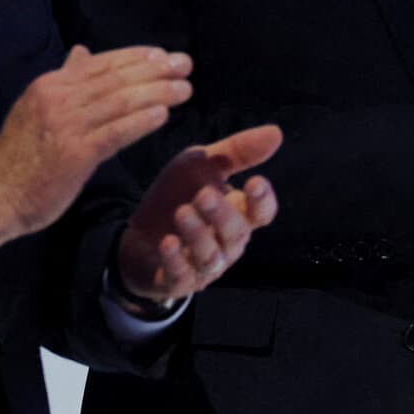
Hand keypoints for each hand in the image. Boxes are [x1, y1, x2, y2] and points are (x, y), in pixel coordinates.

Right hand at [0, 44, 192, 255]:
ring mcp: (65, 125)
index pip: (101, 63)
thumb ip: (64, 80)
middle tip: (185, 64)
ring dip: (157, 93)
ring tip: (184, 89)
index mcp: (50, 84)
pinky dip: (140, 121)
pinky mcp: (74, 154)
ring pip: (120, 102)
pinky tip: (163, 115)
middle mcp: (58, 98)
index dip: (136, 57)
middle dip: (155, 70)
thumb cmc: (19, 156)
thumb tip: (82, 51)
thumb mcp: (36, 107)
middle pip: (115, 78)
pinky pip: (114, 133)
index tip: (164, 54)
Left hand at [116, 126, 281, 304]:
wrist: (136, 230)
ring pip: (210, 256)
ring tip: (182, 213)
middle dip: (222, 215)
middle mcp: (226, 244)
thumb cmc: (178, 196)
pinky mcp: (176, 281)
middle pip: (236, 234)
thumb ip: (236, 152)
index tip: (255, 181)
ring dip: (198, 235)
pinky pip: (181, 276)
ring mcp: (203, 266)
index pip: (262, 213)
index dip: (262, 201)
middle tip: (203, 195)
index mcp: (237, 214)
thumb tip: (277, 132)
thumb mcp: (202, 165)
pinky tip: (167, 243)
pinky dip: (175, 261)